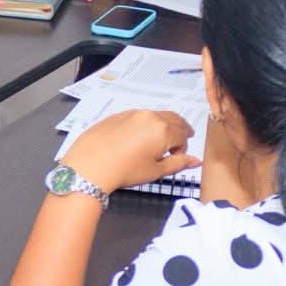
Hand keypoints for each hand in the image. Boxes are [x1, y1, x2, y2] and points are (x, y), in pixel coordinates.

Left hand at [60, 109, 199, 191]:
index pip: (183, 135)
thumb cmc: (125, 170)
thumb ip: (178, 163)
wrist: (90, 165)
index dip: (182, 147)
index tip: (177, 157)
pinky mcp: (117, 116)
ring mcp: (132, 114)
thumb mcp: (155, 171)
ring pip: (155, 116)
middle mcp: (149, 116)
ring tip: (157, 141)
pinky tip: (136, 138)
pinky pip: (137, 117)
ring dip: (162, 126)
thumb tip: (195, 161)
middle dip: (178, 130)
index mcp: (163, 130)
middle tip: (177, 142)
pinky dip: (144, 124)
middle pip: (173, 119)